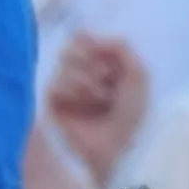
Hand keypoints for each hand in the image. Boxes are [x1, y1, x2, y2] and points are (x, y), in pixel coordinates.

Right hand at [44, 32, 149, 183]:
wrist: (107, 152)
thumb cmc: (126, 120)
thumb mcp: (138, 79)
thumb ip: (122, 50)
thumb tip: (92, 36)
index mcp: (105, 68)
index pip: (90, 39)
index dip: (96, 43)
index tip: (103, 50)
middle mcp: (83, 74)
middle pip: (76, 47)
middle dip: (94, 62)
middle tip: (105, 81)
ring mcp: (66, 87)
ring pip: (66, 62)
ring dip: (86, 80)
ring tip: (98, 100)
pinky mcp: (50, 101)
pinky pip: (55, 82)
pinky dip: (71, 92)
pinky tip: (79, 106)